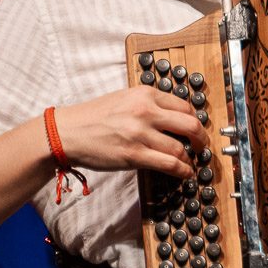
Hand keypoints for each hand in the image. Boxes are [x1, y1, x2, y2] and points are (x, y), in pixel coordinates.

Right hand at [48, 87, 208, 178]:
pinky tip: (185, 173)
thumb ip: (149, 103)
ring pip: (181, 148)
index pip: (185, 106)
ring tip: (190, 163)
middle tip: (201, 146)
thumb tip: (174, 116)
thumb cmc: (93, 117)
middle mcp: (145, 111)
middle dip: (201, 139)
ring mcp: (140, 134)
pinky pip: (169, 164)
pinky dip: (183, 170)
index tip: (196, 129)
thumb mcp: (124, 98)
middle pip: (191, 125)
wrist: (66, 132)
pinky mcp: (134, 155)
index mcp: (145, 94)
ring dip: (190, 159)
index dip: (196, 121)